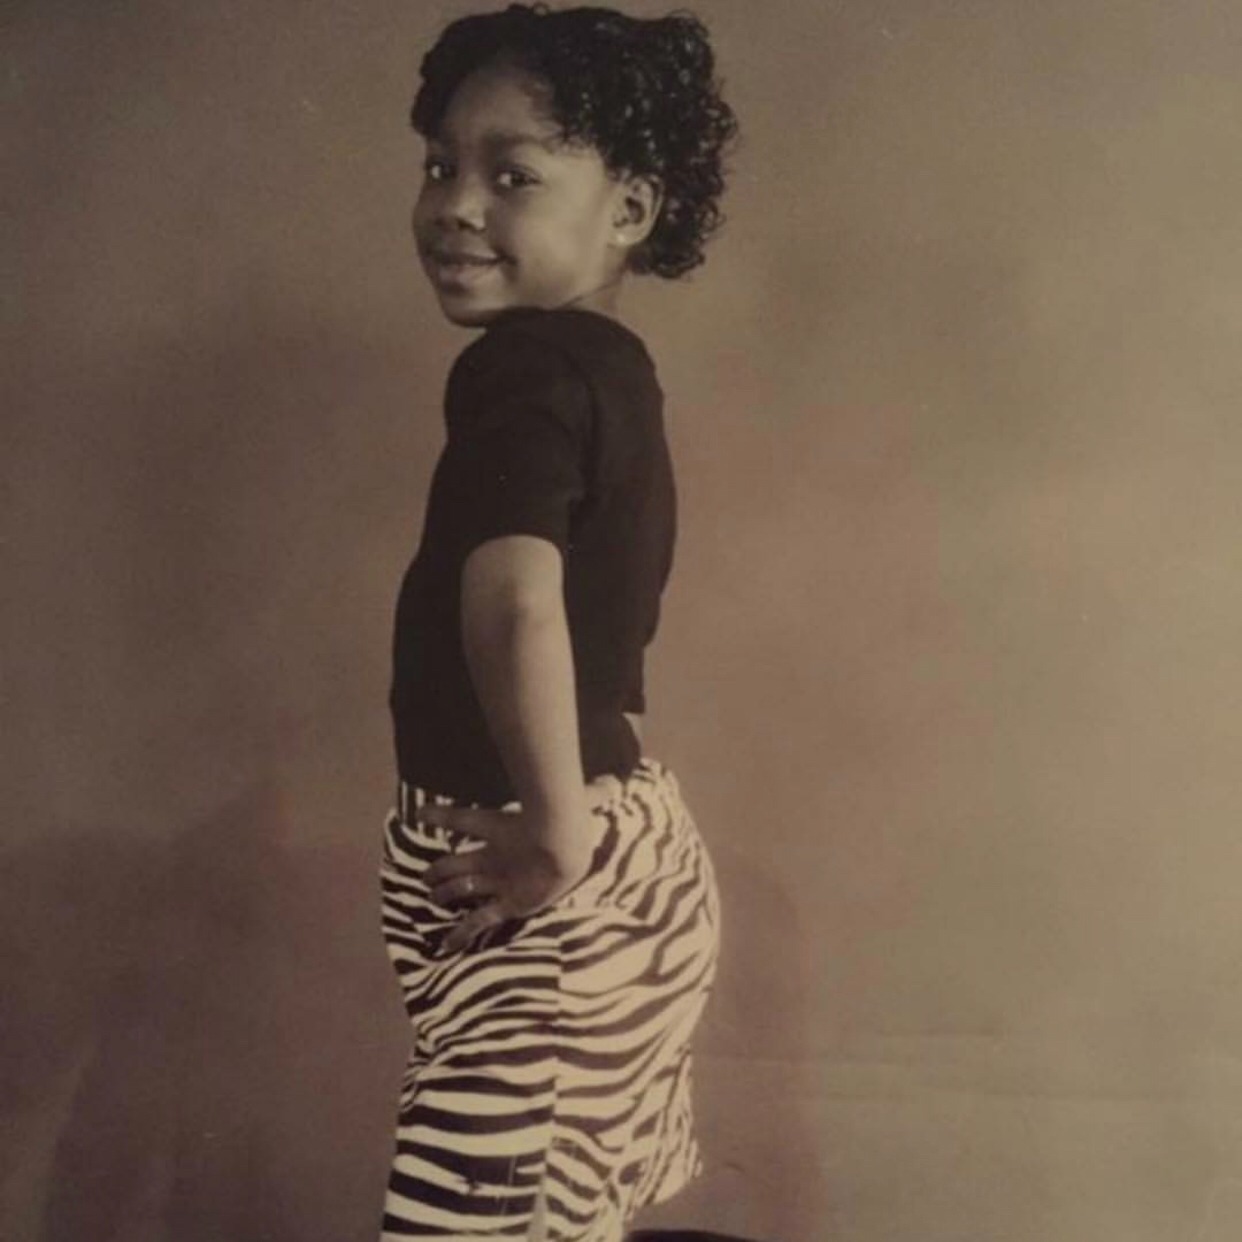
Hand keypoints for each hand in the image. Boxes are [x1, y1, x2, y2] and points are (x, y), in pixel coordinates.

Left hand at [418, 804, 595, 952]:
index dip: (440, 816)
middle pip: (457, 862)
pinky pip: (478, 920)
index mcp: (501, 828)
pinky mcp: (506, 904)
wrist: (562, 844)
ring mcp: (497, 881)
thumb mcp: (580, 801)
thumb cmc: (567, 819)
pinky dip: (461, 933)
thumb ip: (595, 791)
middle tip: (427, 875)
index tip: (420, 815)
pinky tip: (447, 945)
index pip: (462, 819)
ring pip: (461, 888)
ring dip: (444, 893)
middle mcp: (493, 855)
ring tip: (433, 898)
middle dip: (440, 869)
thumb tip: (615, 780)